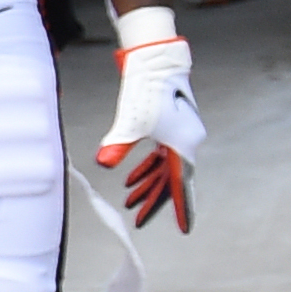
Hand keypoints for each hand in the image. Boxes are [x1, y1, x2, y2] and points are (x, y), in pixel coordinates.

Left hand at [97, 16, 204, 230]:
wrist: (156, 63)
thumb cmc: (148, 92)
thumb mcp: (131, 123)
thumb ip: (118, 146)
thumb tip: (104, 163)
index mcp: (183, 146)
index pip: (182, 185)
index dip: (181, 208)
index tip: (185, 228)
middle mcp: (187, 142)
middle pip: (171, 180)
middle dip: (153, 200)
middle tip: (138, 218)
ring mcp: (180, 134)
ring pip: (164, 168)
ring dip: (147, 184)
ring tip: (129, 199)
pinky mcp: (170, 127)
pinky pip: (160, 156)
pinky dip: (146, 168)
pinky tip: (131, 178)